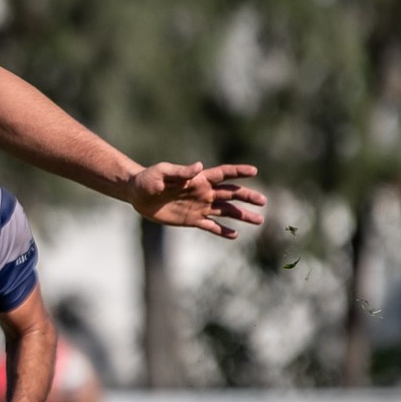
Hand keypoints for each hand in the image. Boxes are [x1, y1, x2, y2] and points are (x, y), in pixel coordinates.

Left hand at [127, 163, 265, 237]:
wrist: (137, 195)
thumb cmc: (148, 179)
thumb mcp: (162, 173)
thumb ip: (180, 171)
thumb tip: (198, 166)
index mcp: (199, 179)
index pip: (223, 174)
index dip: (238, 172)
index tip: (254, 171)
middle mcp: (203, 192)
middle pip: (231, 194)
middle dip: (247, 197)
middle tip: (263, 201)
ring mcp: (199, 207)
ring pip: (226, 211)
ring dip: (242, 215)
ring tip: (258, 220)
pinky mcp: (191, 220)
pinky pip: (210, 226)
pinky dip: (222, 231)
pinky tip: (235, 235)